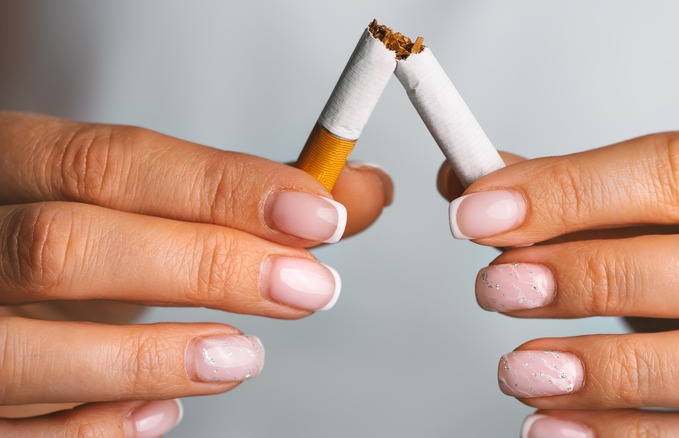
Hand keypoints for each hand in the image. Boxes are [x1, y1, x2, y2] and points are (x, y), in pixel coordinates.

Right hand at [0, 112, 391, 434]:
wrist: (3, 285)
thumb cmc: (83, 238)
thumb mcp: (147, 203)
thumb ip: (251, 197)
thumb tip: (359, 192)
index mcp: (17, 165)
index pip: (111, 163)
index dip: (221, 187)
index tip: (316, 212)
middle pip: (67, 245)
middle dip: (203, 266)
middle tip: (306, 286)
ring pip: (26, 349)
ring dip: (148, 358)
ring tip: (244, 357)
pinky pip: (18, 432)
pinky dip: (98, 427)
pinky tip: (167, 412)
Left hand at [439, 120, 678, 435]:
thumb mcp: (678, 205)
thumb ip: (585, 190)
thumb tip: (476, 184)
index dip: (575, 190)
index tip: (481, 209)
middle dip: (597, 278)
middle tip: (499, 287)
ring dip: (611, 374)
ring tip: (520, 371)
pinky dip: (636, 437)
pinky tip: (562, 428)